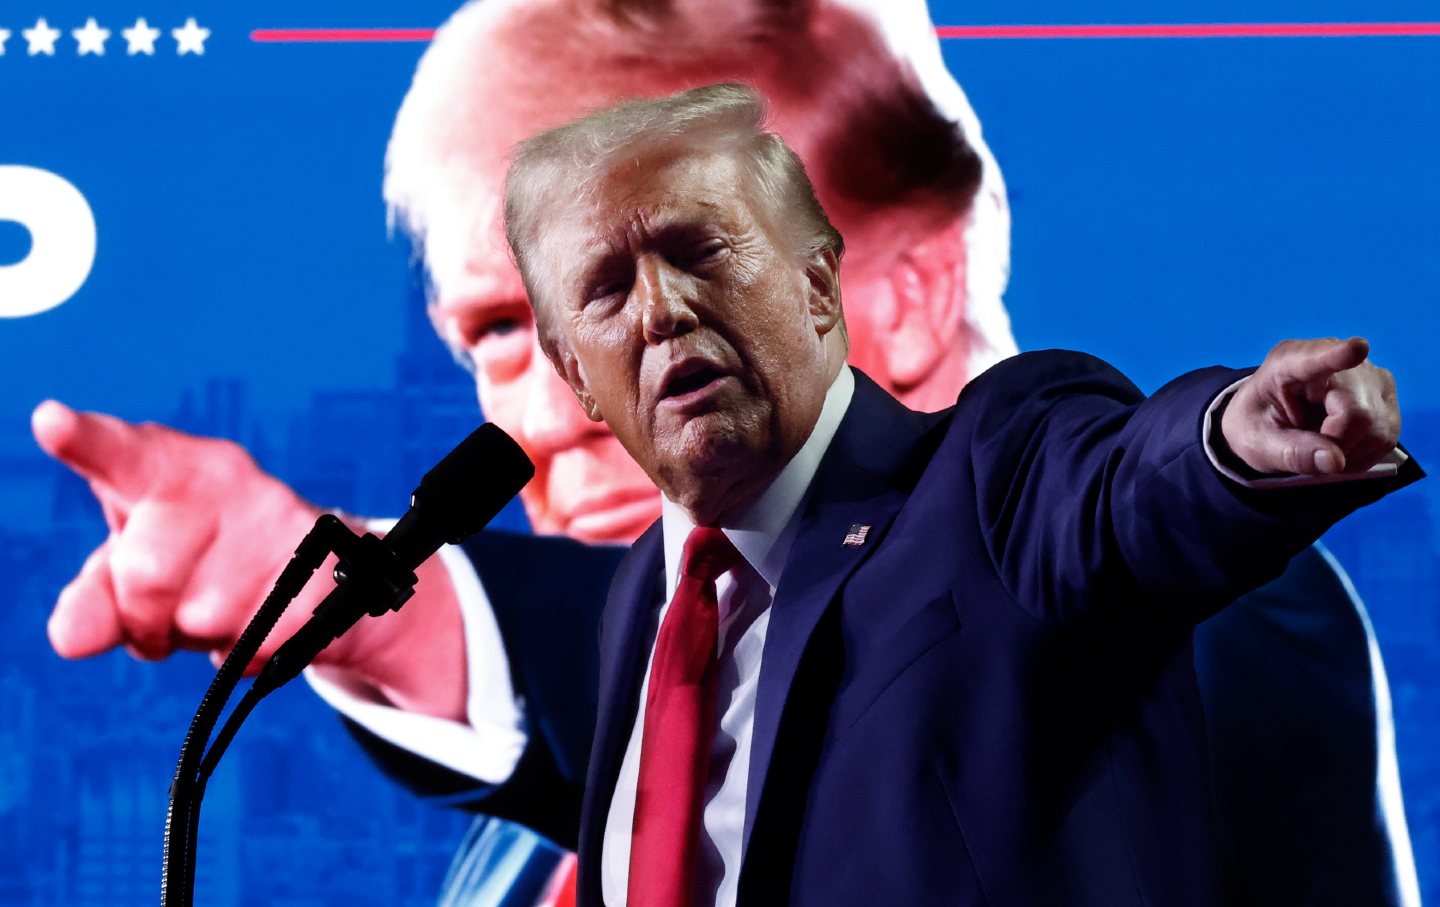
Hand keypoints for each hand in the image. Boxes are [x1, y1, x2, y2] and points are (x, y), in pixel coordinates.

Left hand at [32, 402, 467, 718]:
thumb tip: (72, 639)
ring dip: (202, 637)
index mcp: (170, 467)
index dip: (84, 441)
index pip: (122, 453)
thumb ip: (93, 598)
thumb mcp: (134, 569)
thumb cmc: (201, 561)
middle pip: (145, 576)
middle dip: (145, 618)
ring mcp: (279, 523)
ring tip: (229, 607)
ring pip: (202, 621)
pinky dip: (247, 654)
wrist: (320, 572)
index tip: (50, 423)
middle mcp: (227, 482)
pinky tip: (266, 622)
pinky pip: (254, 648)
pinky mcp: (321, 574)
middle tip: (169, 614)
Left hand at [1220, 337, 1399, 476]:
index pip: (1316, 358)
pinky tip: (1339, 445)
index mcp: (1289, 362)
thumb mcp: (1258, 443)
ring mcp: (1366, 374)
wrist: (1271, 418)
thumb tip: (1335, 461)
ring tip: (1320, 443)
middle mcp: (1336, 357)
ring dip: (1349, 452)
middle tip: (1308, 446)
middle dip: (1335, 445)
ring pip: (1376, 429)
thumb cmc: (1259, 423)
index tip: (1356, 349)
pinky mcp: (1384, 393)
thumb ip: (1290, 453)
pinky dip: (1362, 454)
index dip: (1338, 355)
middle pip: (1356, 414)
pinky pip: (1386, 437)